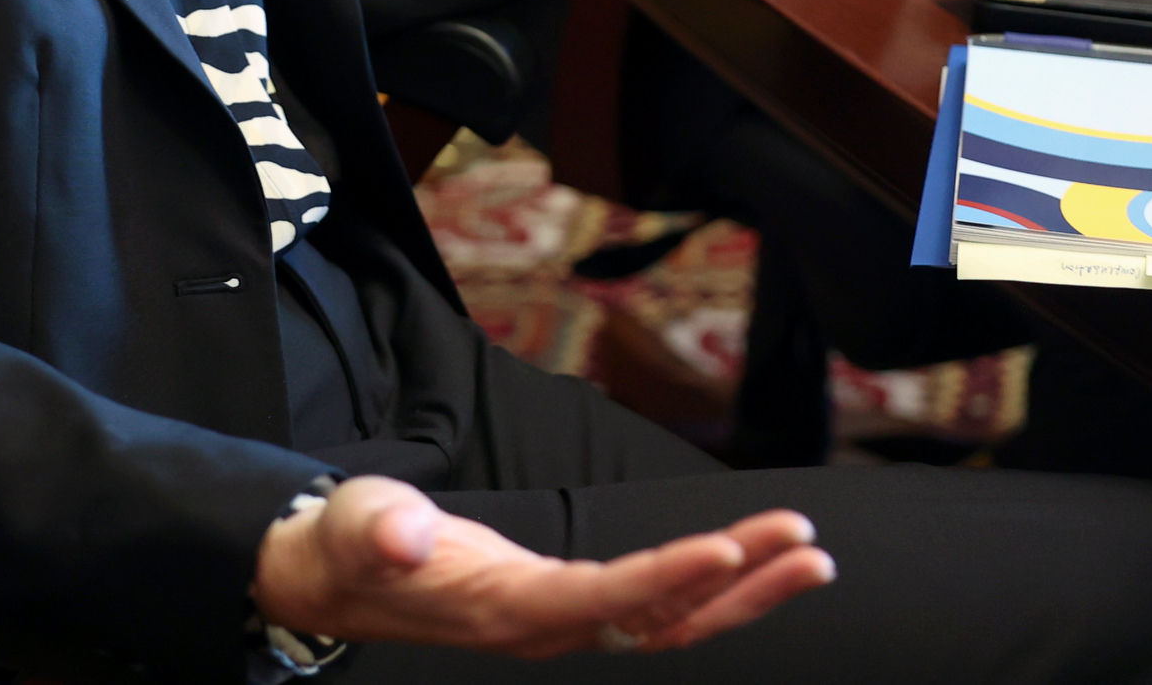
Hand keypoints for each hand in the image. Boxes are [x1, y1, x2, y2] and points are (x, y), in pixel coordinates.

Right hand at [253, 475, 833, 655]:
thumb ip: (381, 530)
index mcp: (507, 609)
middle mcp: (550, 625)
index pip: (606, 598)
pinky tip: (751, 563)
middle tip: (806, 546)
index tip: (730, 547)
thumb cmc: (354, 549)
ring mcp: (565, 620)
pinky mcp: (570, 605)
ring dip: (744, 591)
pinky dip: (709, 586)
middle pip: (664, 619)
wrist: (343, 580)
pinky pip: (656, 606)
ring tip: (808, 554)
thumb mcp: (357, 527)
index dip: (670, 577)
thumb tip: (405, 534)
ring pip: (673, 620)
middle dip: (741, 586)